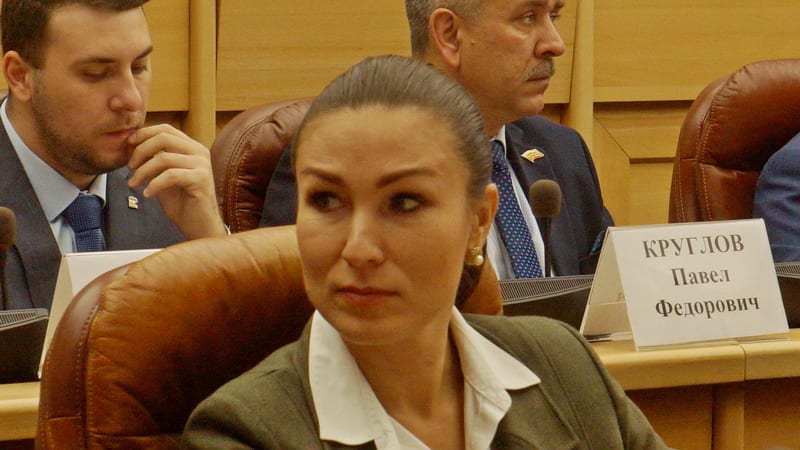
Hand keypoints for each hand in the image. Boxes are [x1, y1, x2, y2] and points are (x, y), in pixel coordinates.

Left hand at [126, 124, 226, 238]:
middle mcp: (200, 152)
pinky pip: (170, 175)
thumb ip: (154, 160)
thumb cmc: (183, 203)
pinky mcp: (201, 179)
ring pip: (164, 157)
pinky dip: (154, 185)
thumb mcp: (163, 177)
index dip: (144, 134)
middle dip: (140, 150)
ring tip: (133, 184)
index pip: (166, 129)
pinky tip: (147, 195)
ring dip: (142, 171)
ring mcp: (202, 165)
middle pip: (164, 137)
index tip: (128, 145)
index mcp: (192, 148)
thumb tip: (133, 146)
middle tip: (129, 166)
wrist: (200, 226)